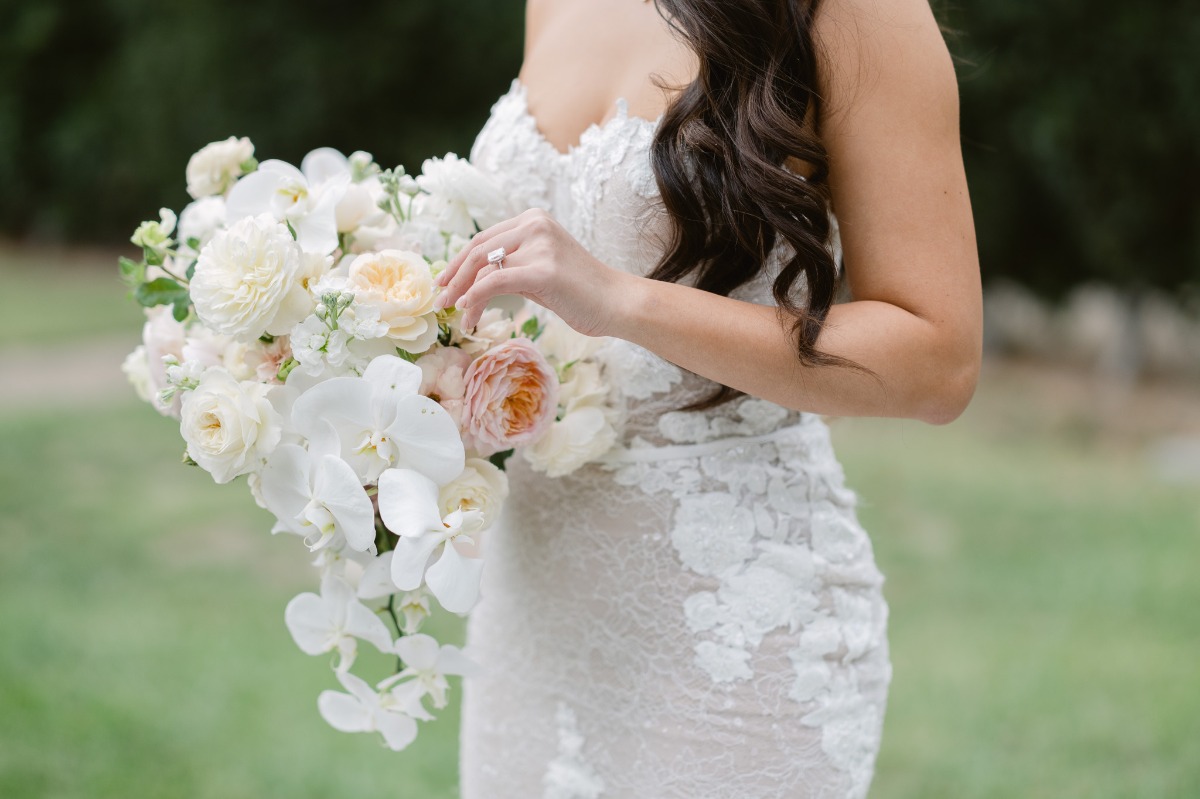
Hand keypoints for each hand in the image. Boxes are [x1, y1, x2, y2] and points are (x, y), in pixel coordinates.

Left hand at [433, 208, 632, 336]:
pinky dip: (476, 298)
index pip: (484, 239)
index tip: (445, 281)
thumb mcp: (542, 271)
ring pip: (483, 266)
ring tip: (453, 311)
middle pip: (478, 248)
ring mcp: (539, 245)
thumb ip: (513, 267)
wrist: (617, 302)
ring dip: (462, 291)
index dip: (459, 261)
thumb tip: (476, 281)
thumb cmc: (582, 293)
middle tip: (441, 298)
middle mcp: (534, 225)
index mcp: (534, 220)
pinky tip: (469, 313)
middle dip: (454, 276)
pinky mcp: (542, 269)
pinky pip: (495, 282)